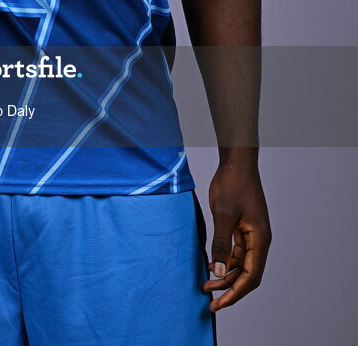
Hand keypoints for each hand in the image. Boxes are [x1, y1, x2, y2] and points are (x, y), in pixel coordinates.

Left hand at [202, 160, 271, 311]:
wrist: (236, 162)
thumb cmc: (232, 184)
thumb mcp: (223, 214)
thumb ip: (221, 244)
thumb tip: (217, 271)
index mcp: (260, 239)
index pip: (251, 275)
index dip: (235, 292)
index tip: (220, 304)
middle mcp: (259, 240)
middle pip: (246, 273)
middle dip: (228, 288)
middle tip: (209, 299)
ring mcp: (251, 234)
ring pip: (240, 264)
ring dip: (224, 275)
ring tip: (206, 285)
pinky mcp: (243, 228)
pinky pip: (235, 251)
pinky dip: (224, 260)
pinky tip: (210, 265)